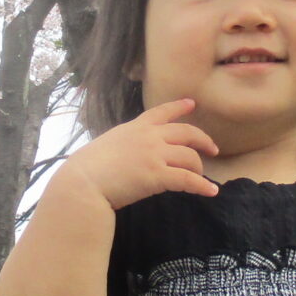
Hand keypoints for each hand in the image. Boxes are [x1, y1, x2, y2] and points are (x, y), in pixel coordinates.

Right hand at [58, 98, 220, 210]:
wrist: (82, 182)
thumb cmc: (87, 168)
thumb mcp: (108, 144)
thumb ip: (124, 143)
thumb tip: (130, 152)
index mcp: (135, 127)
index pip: (161, 112)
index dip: (179, 107)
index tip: (191, 103)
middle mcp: (149, 137)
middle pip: (186, 132)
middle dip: (203, 140)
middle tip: (212, 149)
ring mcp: (154, 155)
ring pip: (190, 157)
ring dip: (199, 168)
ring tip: (201, 178)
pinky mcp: (158, 176)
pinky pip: (188, 180)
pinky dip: (202, 186)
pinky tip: (211, 192)